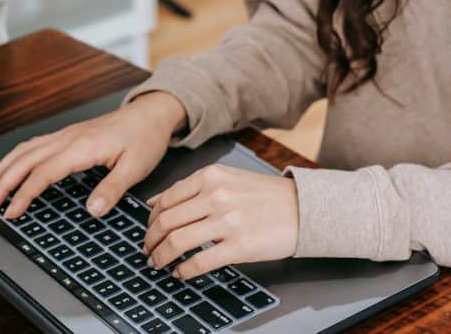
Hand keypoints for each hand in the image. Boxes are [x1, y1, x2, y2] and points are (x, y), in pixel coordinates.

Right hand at [0, 91, 186, 218]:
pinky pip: (32, 146)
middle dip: (2, 182)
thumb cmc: (144, 139)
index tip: (11, 213)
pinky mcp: (66, 136)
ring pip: (24, 151)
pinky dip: (14, 158)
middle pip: (24, 160)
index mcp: (81, 147)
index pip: (43, 173)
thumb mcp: (136, 168)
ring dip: (2, 168)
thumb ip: (112, 189)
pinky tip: (7, 167)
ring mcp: (64, 135)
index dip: (24, 194)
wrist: (150, 114)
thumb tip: (92, 210)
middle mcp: (67, 139)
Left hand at [143, 165, 298, 279]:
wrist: (303, 208)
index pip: (165, 200)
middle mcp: (216, 196)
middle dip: (150, 240)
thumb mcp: (226, 179)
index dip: (150, 220)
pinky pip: (200, 261)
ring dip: (161, 256)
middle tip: (148, 250)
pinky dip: (184, 270)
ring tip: (158, 263)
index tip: (148, 231)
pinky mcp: (240, 246)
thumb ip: (190, 189)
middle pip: (166, 222)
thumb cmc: (264, 195)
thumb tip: (153, 203)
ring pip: (177, 241)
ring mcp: (228, 221)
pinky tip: (180, 273)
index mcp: (210, 177)